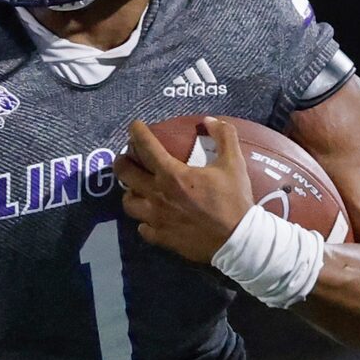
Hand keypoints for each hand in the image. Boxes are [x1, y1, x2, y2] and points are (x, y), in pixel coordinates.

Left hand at [117, 117, 253, 265]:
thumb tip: (209, 120)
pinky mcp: (160, 237)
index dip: (137, 132)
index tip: (134, 126)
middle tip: (126, 156)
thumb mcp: (234, 163)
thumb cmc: (234, 200)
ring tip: (136, 188)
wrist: (237, 239)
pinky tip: (149, 217)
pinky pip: (141, 227)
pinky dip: (143, 220)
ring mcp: (155, 218)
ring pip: (128, 203)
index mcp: (173, 175)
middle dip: (122, 160)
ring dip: (129, 191)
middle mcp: (157, 195)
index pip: (146, 147)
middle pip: (125, 174)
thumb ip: (224, 136)